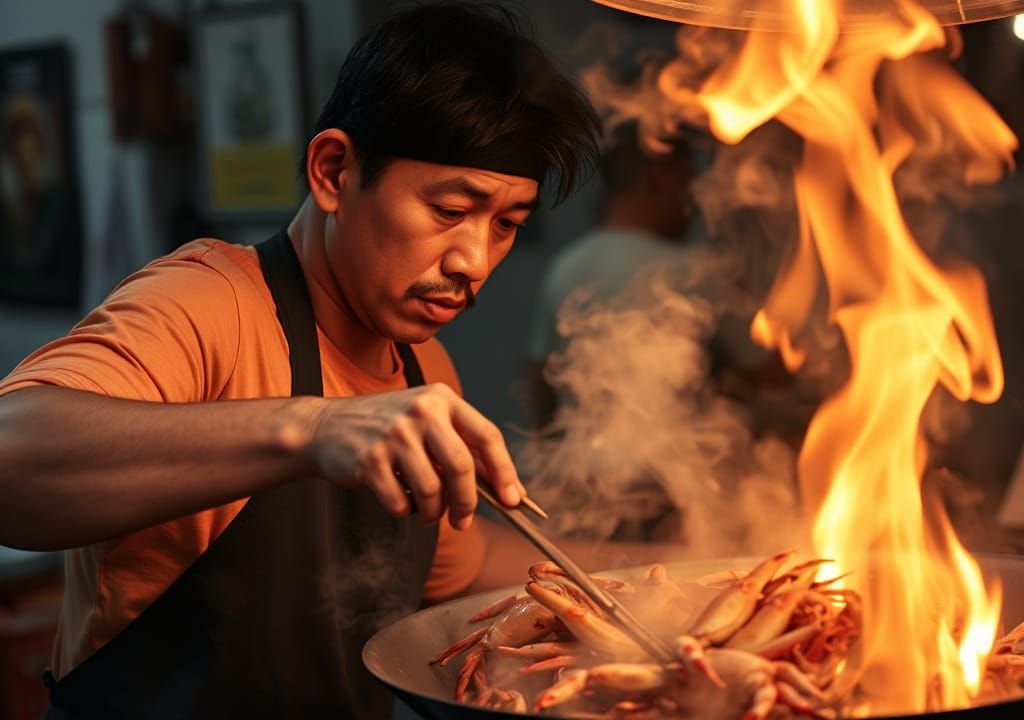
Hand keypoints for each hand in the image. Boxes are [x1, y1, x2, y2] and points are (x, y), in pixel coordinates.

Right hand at [306, 383, 524, 529]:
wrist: (326, 426)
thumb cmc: (388, 430)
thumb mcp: (427, 424)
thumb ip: (464, 448)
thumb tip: (510, 490)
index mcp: (442, 398)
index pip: (487, 436)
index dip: (505, 471)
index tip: (514, 500)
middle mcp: (421, 410)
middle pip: (462, 467)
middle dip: (468, 502)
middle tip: (463, 521)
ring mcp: (394, 434)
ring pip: (432, 490)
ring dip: (434, 512)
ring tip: (428, 512)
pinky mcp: (370, 459)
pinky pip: (402, 502)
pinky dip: (405, 511)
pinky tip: (399, 500)